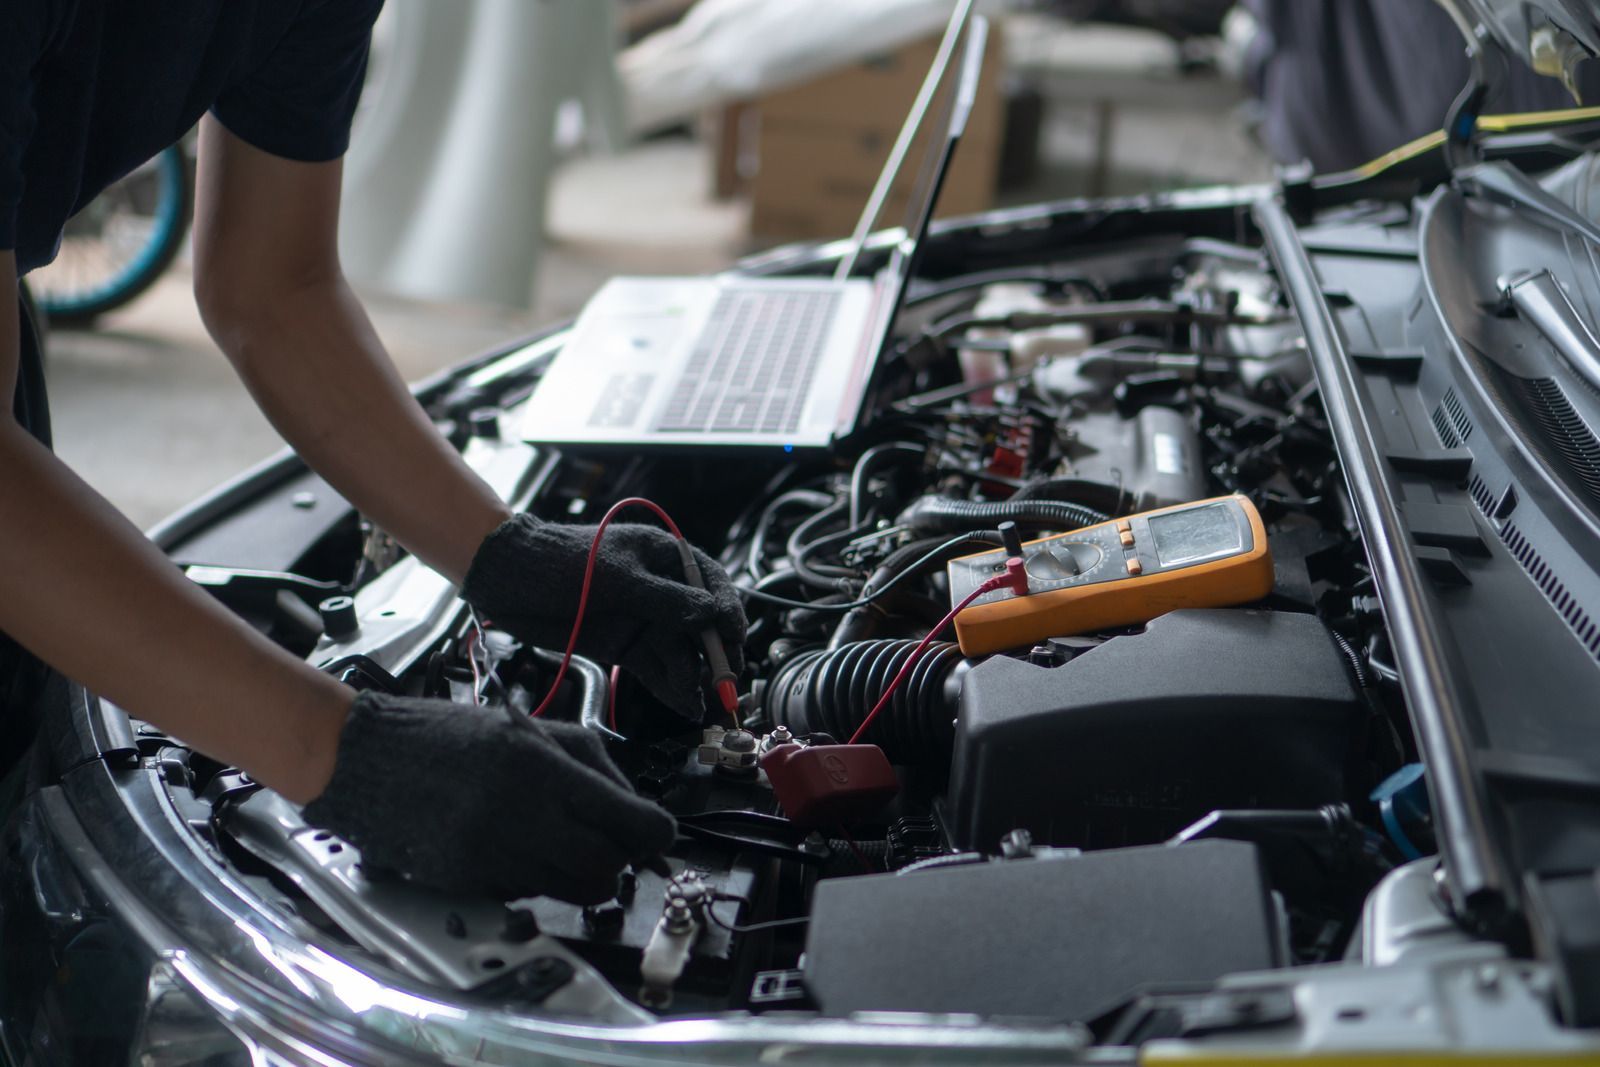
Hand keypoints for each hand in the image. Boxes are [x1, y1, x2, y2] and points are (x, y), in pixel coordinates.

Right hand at [301, 690, 675, 902]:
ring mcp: (493, 854)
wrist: (369, 759)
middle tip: (611, 841)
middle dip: (620, 858)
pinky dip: (539, 879)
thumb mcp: (533, 731)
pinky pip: (531, 894)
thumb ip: (595, 769)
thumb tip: (641, 814)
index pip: (631, 821)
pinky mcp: (469, 882)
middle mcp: (521, 815)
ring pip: (576, 890)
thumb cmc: (452, 738)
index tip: (659, 834)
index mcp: (543, 768)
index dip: (656, 834)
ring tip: (564, 844)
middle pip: (609, 866)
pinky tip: (518, 849)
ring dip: (584, 873)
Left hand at [462, 514, 746, 717]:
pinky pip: (655, 669)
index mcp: (664, 557)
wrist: (505, 579)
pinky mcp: (623, 646)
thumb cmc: (559, 560)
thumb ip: (664, 599)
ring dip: (694, 678)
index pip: (710, 583)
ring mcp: (642, 620)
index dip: (727, 611)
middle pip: (701, 624)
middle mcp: (660, 590)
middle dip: (716, 654)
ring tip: (703, 704)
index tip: (734, 637)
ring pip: (680, 652)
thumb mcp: (616, 577)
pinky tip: (685, 705)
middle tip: (726, 684)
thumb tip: (711, 615)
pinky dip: (671, 687)